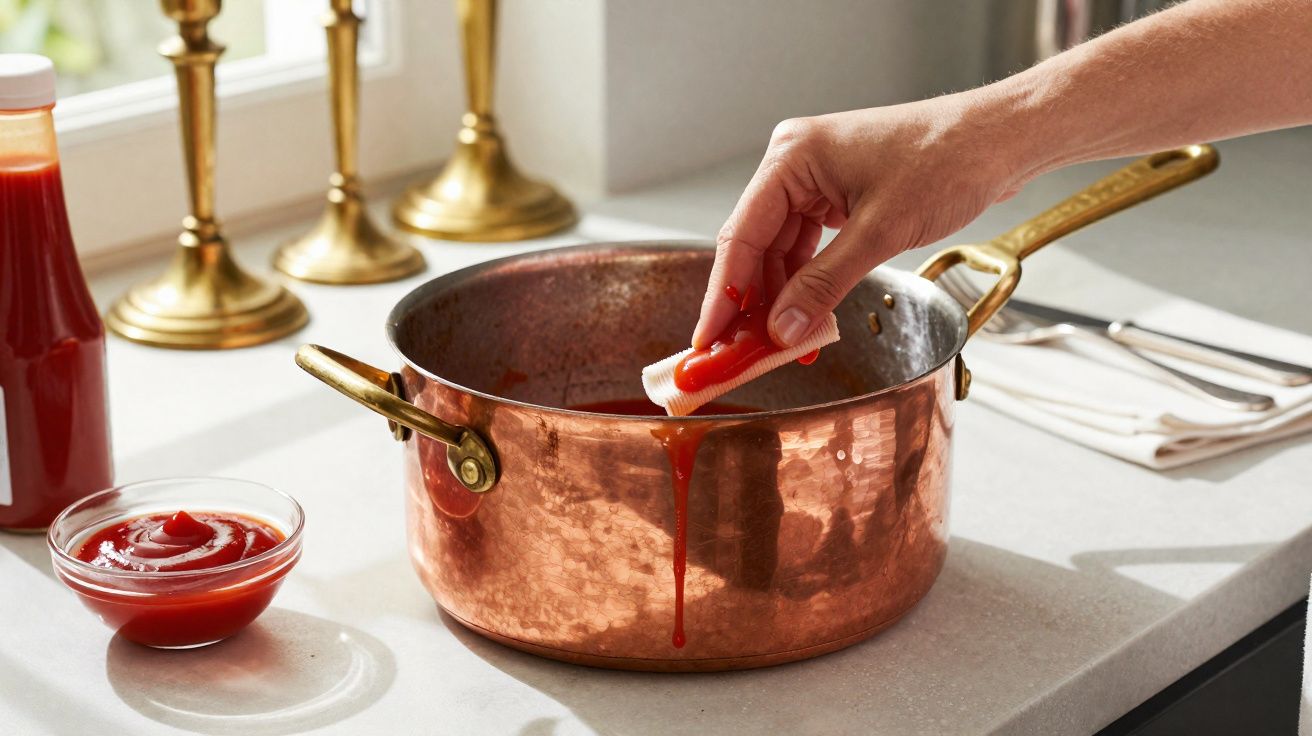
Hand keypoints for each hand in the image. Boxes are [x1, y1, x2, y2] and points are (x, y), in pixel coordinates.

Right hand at [692, 93, 1029, 348]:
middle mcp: (795, 165)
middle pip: (756, 246)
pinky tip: (806, 320)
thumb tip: (782, 329)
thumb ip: (824, 284)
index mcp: (792, 157)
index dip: (724, 293)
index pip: (742, 234)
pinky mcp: (837, 196)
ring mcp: (816, 180)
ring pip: (780, 253)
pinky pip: (807, 248)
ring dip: (780, 300)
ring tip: (778, 347)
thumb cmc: (947, 160)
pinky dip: (806, 285)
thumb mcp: (880, 232)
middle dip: (751, 303)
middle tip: (738, 353)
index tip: (709, 338)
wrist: (997, 141)